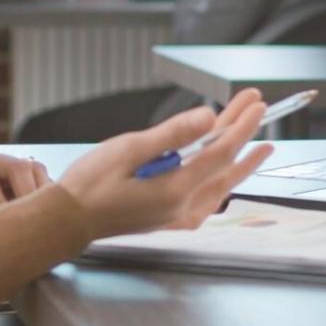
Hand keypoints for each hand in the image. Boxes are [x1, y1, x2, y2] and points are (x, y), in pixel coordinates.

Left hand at [0, 148, 50, 231]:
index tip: (8, 234)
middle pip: (17, 168)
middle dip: (28, 197)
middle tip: (34, 227)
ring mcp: (5, 158)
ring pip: (34, 169)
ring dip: (42, 196)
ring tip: (44, 224)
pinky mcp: (20, 165)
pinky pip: (40, 175)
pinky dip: (46, 195)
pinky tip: (44, 218)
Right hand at [57, 88, 273, 239]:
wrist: (66, 221)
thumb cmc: (90, 185)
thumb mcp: (129, 149)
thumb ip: (172, 134)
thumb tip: (208, 117)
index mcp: (175, 190)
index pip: (220, 152)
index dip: (241, 126)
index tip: (255, 104)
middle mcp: (182, 208)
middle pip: (225, 167)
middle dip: (243, 134)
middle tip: (259, 108)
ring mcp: (177, 217)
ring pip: (219, 184)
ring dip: (238, 160)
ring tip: (259, 144)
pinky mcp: (169, 219)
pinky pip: (206, 200)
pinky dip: (220, 182)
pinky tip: (226, 176)